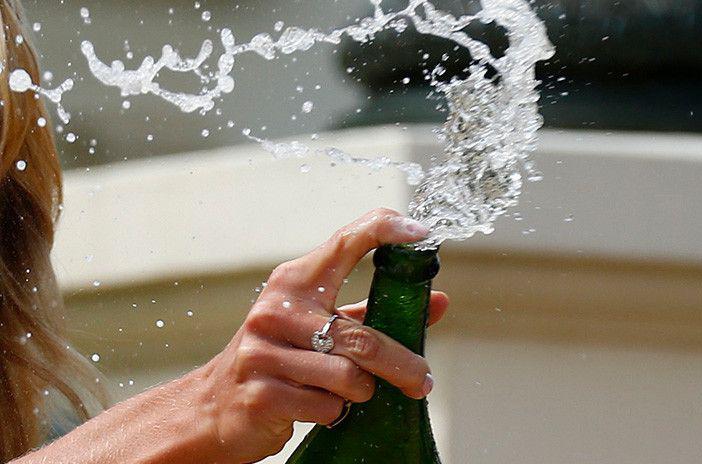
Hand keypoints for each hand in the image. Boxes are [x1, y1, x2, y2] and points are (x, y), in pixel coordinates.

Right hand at [192, 208, 448, 462]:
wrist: (214, 405)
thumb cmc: (280, 356)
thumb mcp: (322, 325)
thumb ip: (376, 311)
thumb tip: (439, 301)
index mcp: (295, 283)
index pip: (344, 242)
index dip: (384, 230)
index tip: (420, 232)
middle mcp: (275, 310)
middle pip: (362, 338)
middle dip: (402, 365)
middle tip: (423, 381)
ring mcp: (263, 352)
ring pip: (348, 378)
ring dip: (360, 393)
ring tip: (351, 394)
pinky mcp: (260, 393)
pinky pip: (324, 407)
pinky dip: (333, 413)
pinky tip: (318, 407)